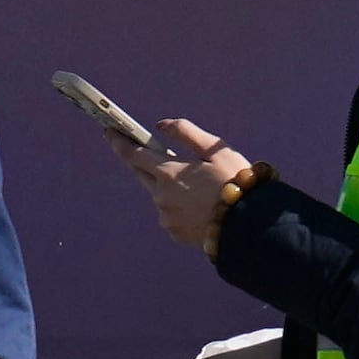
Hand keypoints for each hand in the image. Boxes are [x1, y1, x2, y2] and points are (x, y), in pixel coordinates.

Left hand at [110, 113, 260, 251]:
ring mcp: (166, 217)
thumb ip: (185, 132)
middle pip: (141, 174)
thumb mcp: (215, 148)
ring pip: (159, 196)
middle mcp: (160, 195)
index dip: (118, 141)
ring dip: (168, 187)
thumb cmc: (235, 181)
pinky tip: (199, 205)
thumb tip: (161, 125)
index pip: (133, 154)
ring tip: (194, 184)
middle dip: (142, 162)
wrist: (249, 225)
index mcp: (168, 172)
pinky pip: (171, 214)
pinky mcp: (174, 232)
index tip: (108, 131)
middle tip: (148, 153)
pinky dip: (179, 206)